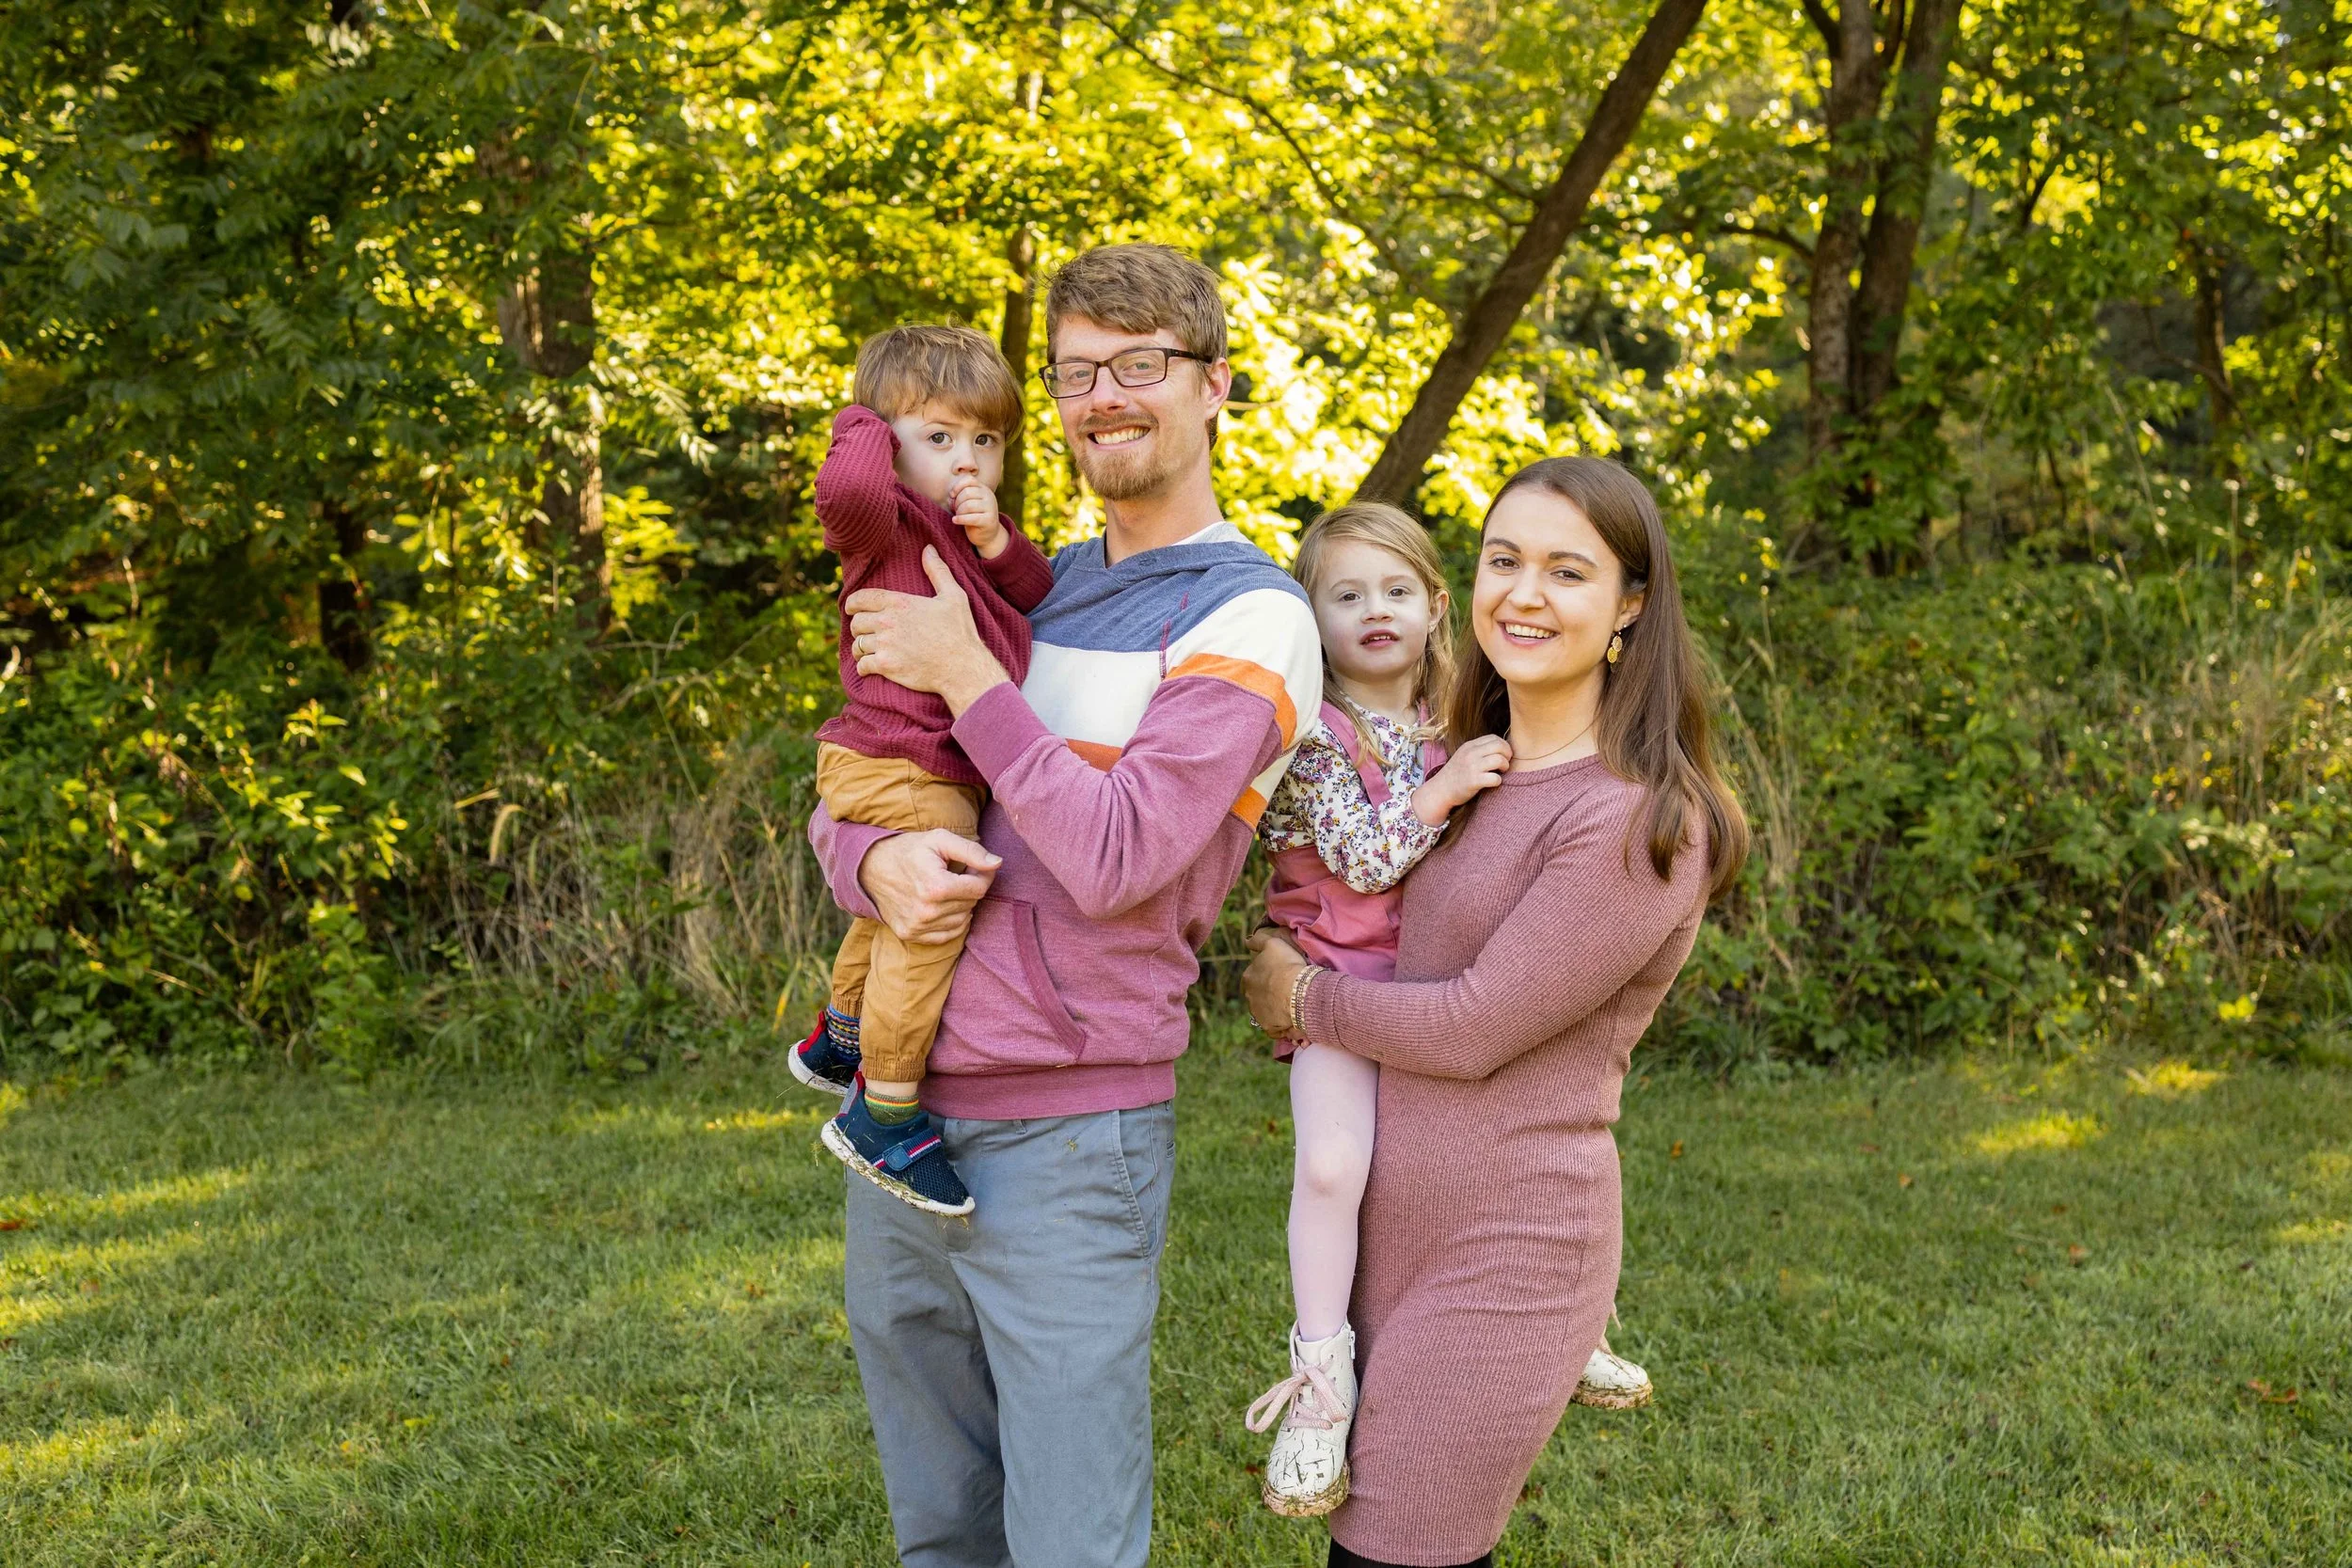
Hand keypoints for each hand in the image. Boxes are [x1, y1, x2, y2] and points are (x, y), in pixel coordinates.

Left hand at [845, 547, 1010, 714]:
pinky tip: (869, 667)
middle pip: (856, 622)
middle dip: (859, 628)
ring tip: (867, 651)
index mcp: (899, 603)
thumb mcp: (954, 596)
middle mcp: (887, 621)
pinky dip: (864, 667)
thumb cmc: (959, 632)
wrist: (962, 667)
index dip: (852, 604)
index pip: (861, 598)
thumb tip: (928, 549)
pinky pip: (862, 665)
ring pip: (857, 644)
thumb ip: (938, 571)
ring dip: (861, 648)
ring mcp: (885, 644)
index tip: (850, 609)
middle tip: (865, 633)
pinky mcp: (885, 665)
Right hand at [857, 828, 1001, 944]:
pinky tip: (942, 905)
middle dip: (969, 888)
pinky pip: (948, 935)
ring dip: (961, 905)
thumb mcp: (939, 840)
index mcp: (936, 887)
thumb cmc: (909, 850)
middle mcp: (927, 911)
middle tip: (956, 874)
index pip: (979, 888)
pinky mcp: (911, 935)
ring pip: (962, 920)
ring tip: (946, 888)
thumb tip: (998, 864)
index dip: (983, 875)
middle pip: (971, 904)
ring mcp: (917, 926)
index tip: (975, 866)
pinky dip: (951, 921)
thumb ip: (972, 851)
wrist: (870, 867)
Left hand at [950, 478, 1007, 558]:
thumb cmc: (974, 516)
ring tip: (958, 516)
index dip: (958, 486)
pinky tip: (955, 521)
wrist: (987, 534)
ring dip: (959, 511)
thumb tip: (951, 495)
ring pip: (968, 505)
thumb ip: (961, 495)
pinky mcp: (989, 520)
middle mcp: (989, 496)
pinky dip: (960, 519)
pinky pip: (971, 518)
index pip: (969, 480)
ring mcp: (991, 508)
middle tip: (956, 510)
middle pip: (967, 493)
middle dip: (957, 502)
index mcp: (984, 489)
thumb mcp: (968, 502)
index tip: (952, 495)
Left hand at [1243, 926, 1309, 1034]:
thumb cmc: (1287, 966)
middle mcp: (1249, 996)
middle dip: (1269, 993)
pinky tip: (1290, 1020)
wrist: (1299, 991)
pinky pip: (1273, 1027)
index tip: (1281, 975)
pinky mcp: (1268, 1027)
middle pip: (1258, 994)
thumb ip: (1259, 940)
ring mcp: (1258, 1013)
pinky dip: (1280, 1025)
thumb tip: (1247, 941)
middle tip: (1287, 990)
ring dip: (1274, 1009)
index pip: (1254, 976)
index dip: (1268, 976)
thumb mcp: (1273, 944)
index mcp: (1248, 977)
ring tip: (1291, 1005)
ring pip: (1265, 1010)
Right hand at [1410, 733, 1510, 825]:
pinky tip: (1493, 783)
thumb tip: (1501, 748)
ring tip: (1501, 772)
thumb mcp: (1464, 755)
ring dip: (1505, 767)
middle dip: (1507, 755)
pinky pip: (1495, 778)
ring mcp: (1472, 767)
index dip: (1504, 746)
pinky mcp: (1473, 781)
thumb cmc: (1456, 774)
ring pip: (1499, 760)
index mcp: (1469, 746)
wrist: (1440, 790)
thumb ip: (1479, 750)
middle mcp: (1471, 754)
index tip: (1503, 756)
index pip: (1494, 738)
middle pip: (1499, 746)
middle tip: (1504, 764)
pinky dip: (1498, 781)